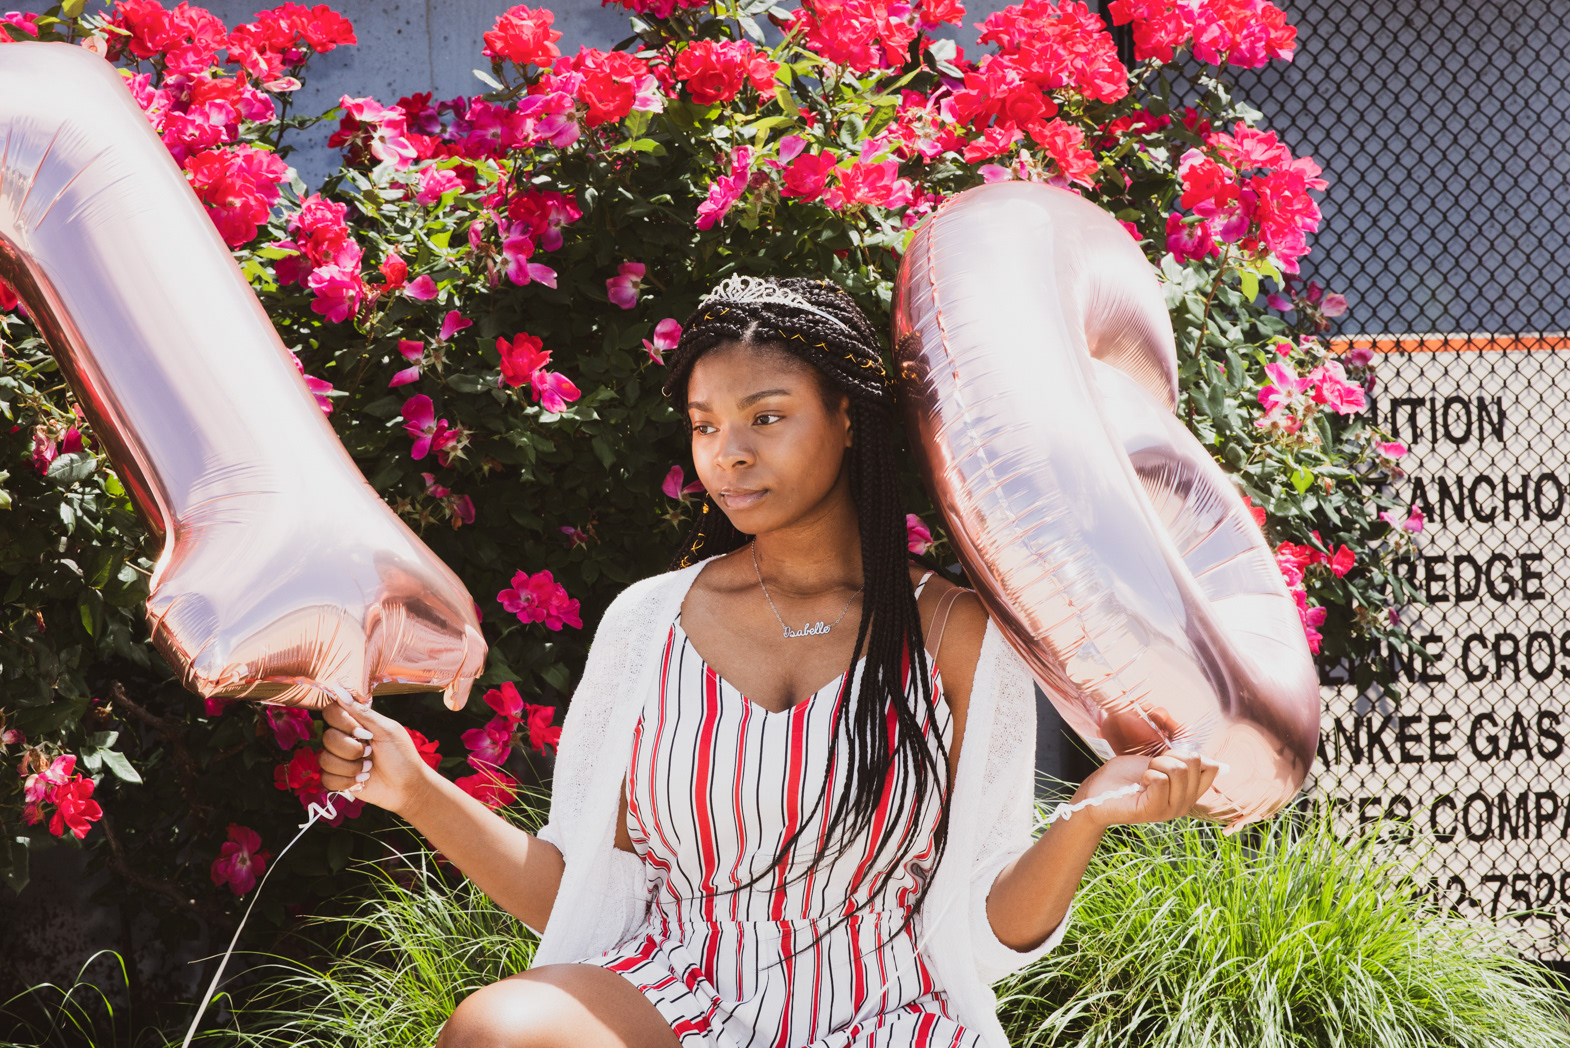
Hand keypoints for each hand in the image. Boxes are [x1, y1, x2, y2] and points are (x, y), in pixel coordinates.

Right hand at [318, 692, 435, 817]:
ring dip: (351, 767)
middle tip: (370, 753)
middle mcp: (345, 739)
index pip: (331, 712)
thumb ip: (363, 712)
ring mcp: (340, 760)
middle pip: (327, 737)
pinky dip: (346, 781)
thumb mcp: (387, 730)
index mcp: (356, 723)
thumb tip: (340, 691)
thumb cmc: (402, 756)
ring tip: (368, 768)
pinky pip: (326, 779)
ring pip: (325, 759)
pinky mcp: (338, 779)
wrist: (408, 787)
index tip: (364, 732)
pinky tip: (362, 781)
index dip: (343, 723)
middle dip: (352, 749)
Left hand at [1073, 750, 1221, 829]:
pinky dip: (1147, 774)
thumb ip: (1185, 763)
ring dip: (1156, 764)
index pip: (1211, 768)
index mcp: (1189, 792)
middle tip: (1152, 767)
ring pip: (1178, 770)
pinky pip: (1160, 780)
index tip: (1168, 758)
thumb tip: (1214, 762)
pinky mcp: (1154, 811)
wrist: (1097, 792)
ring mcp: (1171, 810)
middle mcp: (1185, 804)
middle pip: (1194, 762)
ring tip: (1144, 776)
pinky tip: (1139, 784)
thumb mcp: (1160, 763)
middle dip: (1169, 755)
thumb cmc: (1126, 776)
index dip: (1188, 753)